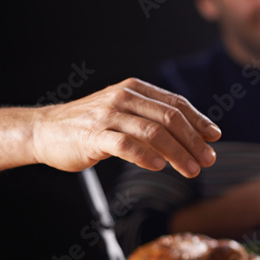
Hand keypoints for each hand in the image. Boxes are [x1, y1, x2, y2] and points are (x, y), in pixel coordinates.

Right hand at [31, 78, 219, 177]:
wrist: (44, 131)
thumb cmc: (91, 126)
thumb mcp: (125, 114)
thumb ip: (153, 120)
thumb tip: (194, 136)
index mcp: (134, 89)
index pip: (176, 103)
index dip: (199, 121)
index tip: (214, 138)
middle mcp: (123, 97)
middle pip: (170, 118)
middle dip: (194, 141)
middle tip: (208, 160)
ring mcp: (107, 115)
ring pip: (153, 132)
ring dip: (178, 153)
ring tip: (191, 170)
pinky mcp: (93, 135)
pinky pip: (126, 145)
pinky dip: (146, 156)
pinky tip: (159, 167)